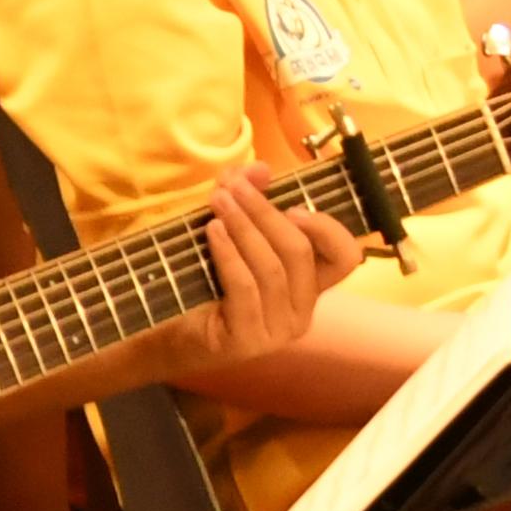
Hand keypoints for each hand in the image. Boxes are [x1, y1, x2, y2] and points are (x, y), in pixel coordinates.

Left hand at [156, 168, 361, 376]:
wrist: (164, 339)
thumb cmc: (203, 288)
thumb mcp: (231, 238)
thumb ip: (250, 203)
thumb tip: (259, 168)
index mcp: (309, 288)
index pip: (346, 257)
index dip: (327, 229)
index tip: (292, 206)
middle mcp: (302, 313)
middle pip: (300, 252)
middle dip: (266, 213)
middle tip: (233, 188)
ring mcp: (277, 332)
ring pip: (272, 268)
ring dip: (244, 227)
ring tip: (219, 202)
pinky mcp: (247, 341)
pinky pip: (245, 287)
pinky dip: (229, 253)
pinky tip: (213, 231)